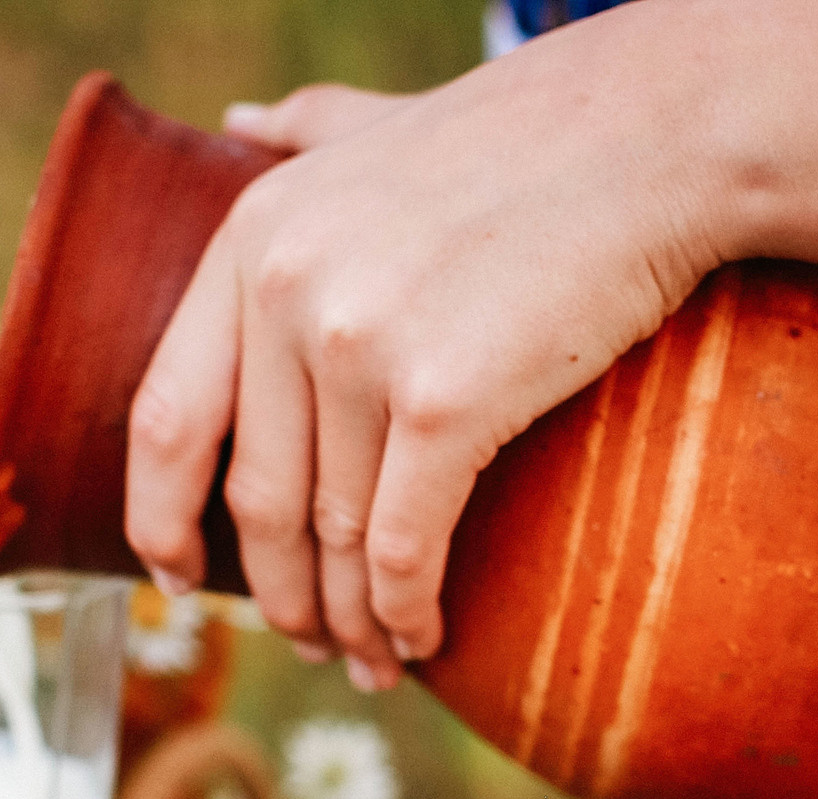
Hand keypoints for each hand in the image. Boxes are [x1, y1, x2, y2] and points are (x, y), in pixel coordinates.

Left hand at [125, 27, 731, 686]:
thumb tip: (235, 124)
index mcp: (253, 238)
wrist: (657, 134)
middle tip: (306, 643)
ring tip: (374, 659)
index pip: (167, 415)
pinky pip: (401, 547)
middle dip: (281, 595)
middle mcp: (286, 291)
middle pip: (256, 499)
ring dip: (352, 622)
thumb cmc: (537, 137)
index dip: (160, 515)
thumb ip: (303, 129)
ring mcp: (360, 346)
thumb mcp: (382, 121)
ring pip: (333, 538)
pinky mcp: (444, 399)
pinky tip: (422, 637)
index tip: (174, 576)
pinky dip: (406, 611)